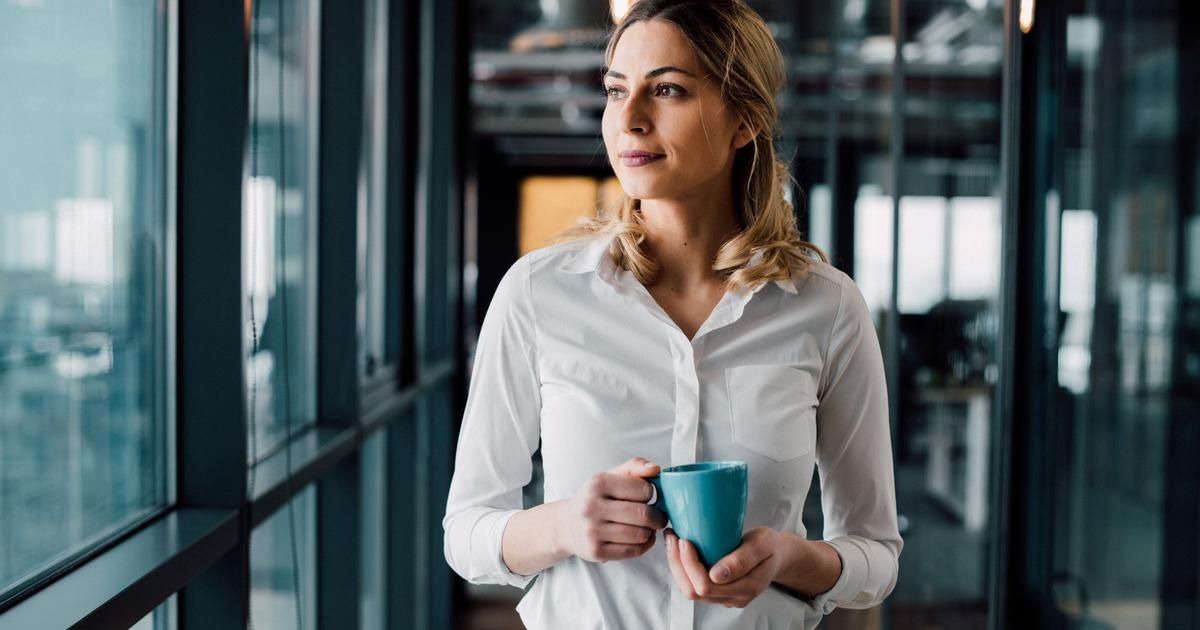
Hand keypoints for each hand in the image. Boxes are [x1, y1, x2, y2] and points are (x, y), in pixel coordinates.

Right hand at [555, 457, 668, 562]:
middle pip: (643, 515)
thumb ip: (634, 467)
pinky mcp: (596, 552)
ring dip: (650, 532)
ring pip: (640, 535)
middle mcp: (592, 507)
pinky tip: (639, 538)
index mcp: (598, 484)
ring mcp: (592, 531)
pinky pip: (633, 551)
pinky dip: (644, 545)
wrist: (566, 525)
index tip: (648, 496)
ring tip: (647, 527)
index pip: (643, 489)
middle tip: (658, 516)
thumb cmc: (594, 498)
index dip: (651, 493)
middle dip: (657, 517)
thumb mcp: (609, 477)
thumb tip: (656, 469)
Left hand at [664, 526, 785, 608]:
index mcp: (746, 587)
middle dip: (678, 564)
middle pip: (694, 590)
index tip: (685, 540)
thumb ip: (742, 559)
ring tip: (673, 539)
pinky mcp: (718, 591)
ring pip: (691, 590)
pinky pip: (694, 585)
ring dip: (677, 566)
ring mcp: (725, 597)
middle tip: (673, 536)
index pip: (706, 585)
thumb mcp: (762, 544)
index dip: (690, 564)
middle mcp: (734, 597)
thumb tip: (716, 575)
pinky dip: (683, 568)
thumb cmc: (770, 546)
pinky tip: (680, 549)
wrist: (778, 555)